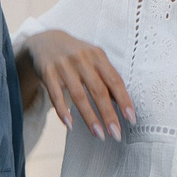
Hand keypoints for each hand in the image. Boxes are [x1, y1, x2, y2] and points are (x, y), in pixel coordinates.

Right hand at [19, 30, 135, 139]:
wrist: (45, 41)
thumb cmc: (77, 55)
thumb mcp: (93, 59)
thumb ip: (106, 77)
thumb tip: (121, 103)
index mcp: (97, 55)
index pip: (114, 80)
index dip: (124, 100)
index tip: (131, 119)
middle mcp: (82, 59)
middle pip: (98, 90)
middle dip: (108, 114)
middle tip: (116, 134)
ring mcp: (63, 66)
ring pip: (78, 96)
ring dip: (90, 118)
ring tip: (99, 135)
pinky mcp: (47, 73)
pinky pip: (56, 96)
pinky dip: (63, 111)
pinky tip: (70, 125)